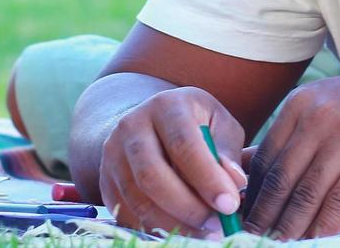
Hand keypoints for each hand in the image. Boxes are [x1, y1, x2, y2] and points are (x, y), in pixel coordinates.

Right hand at [97, 86, 248, 238]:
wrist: (153, 122)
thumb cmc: (197, 125)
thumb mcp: (220, 126)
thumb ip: (227, 152)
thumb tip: (234, 183)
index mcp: (167, 106)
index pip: (184, 145)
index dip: (207, 178)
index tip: (229, 205)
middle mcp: (132, 125)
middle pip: (152, 175)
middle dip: (187, 207)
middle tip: (217, 226)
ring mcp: (113, 152)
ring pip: (137, 198)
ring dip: (172, 223)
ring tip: (203, 233)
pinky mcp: (105, 178)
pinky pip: (125, 211)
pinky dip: (153, 227)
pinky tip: (178, 230)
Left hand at [242, 72, 339, 238]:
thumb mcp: (328, 105)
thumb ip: (292, 134)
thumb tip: (243, 171)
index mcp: (302, 103)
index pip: (265, 158)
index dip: (252, 195)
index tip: (243, 219)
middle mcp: (320, 116)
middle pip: (282, 179)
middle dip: (265, 217)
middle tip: (253, 239)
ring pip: (307, 195)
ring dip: (290, 229)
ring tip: (278, 246)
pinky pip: (339, 204)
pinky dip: (323, 229)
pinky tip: (316, 242)